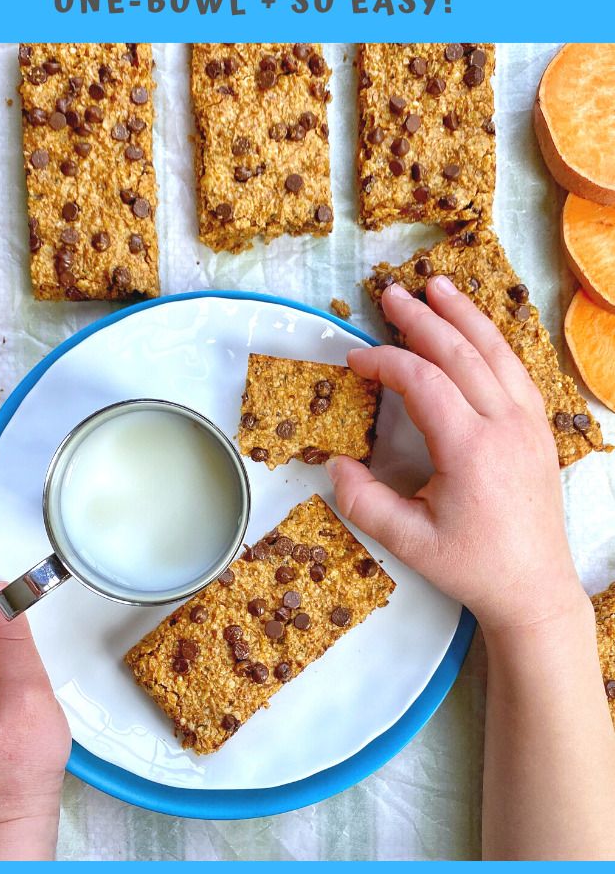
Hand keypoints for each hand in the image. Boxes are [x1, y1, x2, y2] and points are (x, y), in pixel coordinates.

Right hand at [327, 275, 587, 635]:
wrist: (534, 588)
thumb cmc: (473, 566)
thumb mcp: (409, 542)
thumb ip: (364, 503)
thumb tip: (335, 465)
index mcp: (470, 448)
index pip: (422, 382)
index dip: (384, 362)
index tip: (355, 361)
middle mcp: (504, 425)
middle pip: (460, 353)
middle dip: (422, 319)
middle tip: (392, 293)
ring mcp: (528, 424)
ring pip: (496, 352)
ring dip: (464, 316)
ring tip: (438, 285)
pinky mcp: (539, 430)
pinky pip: (516, 371)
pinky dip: (493, 342)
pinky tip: (477, 330)